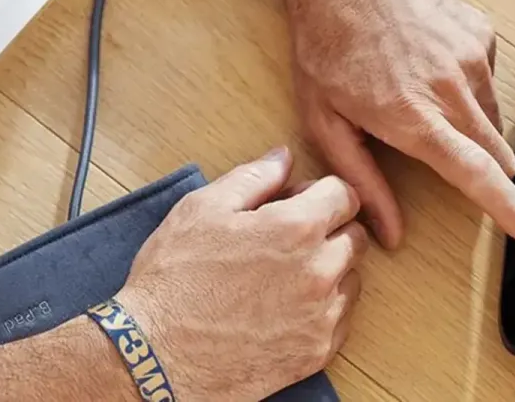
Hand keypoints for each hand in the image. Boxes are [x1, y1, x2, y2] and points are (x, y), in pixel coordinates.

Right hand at [116, 148, 364, 400]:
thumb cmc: (173, 280)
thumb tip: (283, 157)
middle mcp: (319, 271)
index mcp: (296, 228)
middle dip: (329, 230)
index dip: (321, 194)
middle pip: (355, 236)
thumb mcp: (201, 210)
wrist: (158, 356)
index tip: (298, 204)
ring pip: (351, 278)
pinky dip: (322, 310)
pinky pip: (341, 320)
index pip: (345, 194)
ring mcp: (322, 316)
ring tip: (283, 277)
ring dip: (329, 271)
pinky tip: (284, 309)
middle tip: (286, 241)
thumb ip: (252, 178)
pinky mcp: (317, 352)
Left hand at [289, 0, 514, 249]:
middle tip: (446, 156)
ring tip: (420, 102)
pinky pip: (489, 80)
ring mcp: (472, 58)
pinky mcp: (481, 34)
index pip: (477, 176)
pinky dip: (468, 89)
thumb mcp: (325, 122)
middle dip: (486, 172)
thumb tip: (392, 233)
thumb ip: (363, 181)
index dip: (511, 211)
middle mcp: (452, 89)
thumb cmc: (325, 46)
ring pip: (492, 118)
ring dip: (470, 128)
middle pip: (495, 154)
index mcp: (415, 119)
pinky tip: (430, 69)